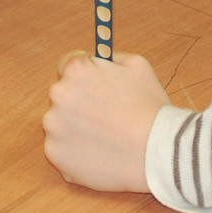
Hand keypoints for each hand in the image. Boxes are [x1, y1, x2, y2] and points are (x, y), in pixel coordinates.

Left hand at [43, 51, 168, 192]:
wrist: (158, 153)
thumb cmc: (150, 108)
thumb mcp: (137, 65)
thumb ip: (110, 57)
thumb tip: (98, 58)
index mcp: (76, 70)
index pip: (68, 65)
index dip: (85, 76)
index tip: (95, 87)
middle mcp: (58, 96)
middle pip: (64, 95)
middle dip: (80, 102)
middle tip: (106, 116)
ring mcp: (54, 128)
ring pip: (61, 124)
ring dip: (76, 128)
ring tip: (106, 137)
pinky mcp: (56, 155)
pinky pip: (62, 148)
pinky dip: (76, 152)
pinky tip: (100, 153)